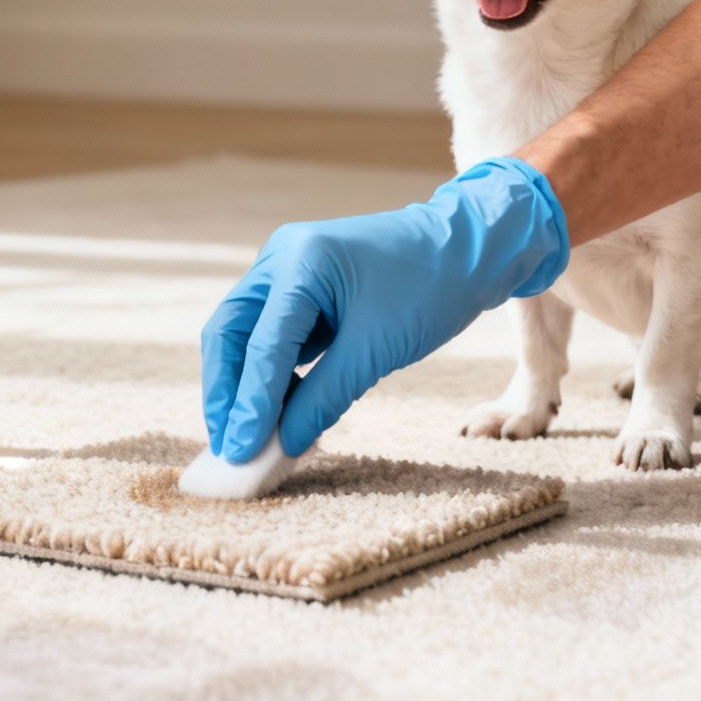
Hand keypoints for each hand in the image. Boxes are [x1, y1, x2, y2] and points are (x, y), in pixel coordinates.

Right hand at [200, 157, 570, 461]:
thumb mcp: (376, 350)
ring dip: (247, 387)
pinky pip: (275, 337)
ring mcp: (290, 273)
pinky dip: (273, 376)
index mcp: (298, 261)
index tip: (242, 450)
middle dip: (228, 393)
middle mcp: (282, 260)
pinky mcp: (305, 292)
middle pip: (231, 334)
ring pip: (248, 338)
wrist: (472, 250)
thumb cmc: (431, 287)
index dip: (249, 403)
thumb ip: (323, 398)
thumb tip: (283, 444)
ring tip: (249, 438)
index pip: (261, 344)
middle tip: (229, 446)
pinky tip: (279, 413)